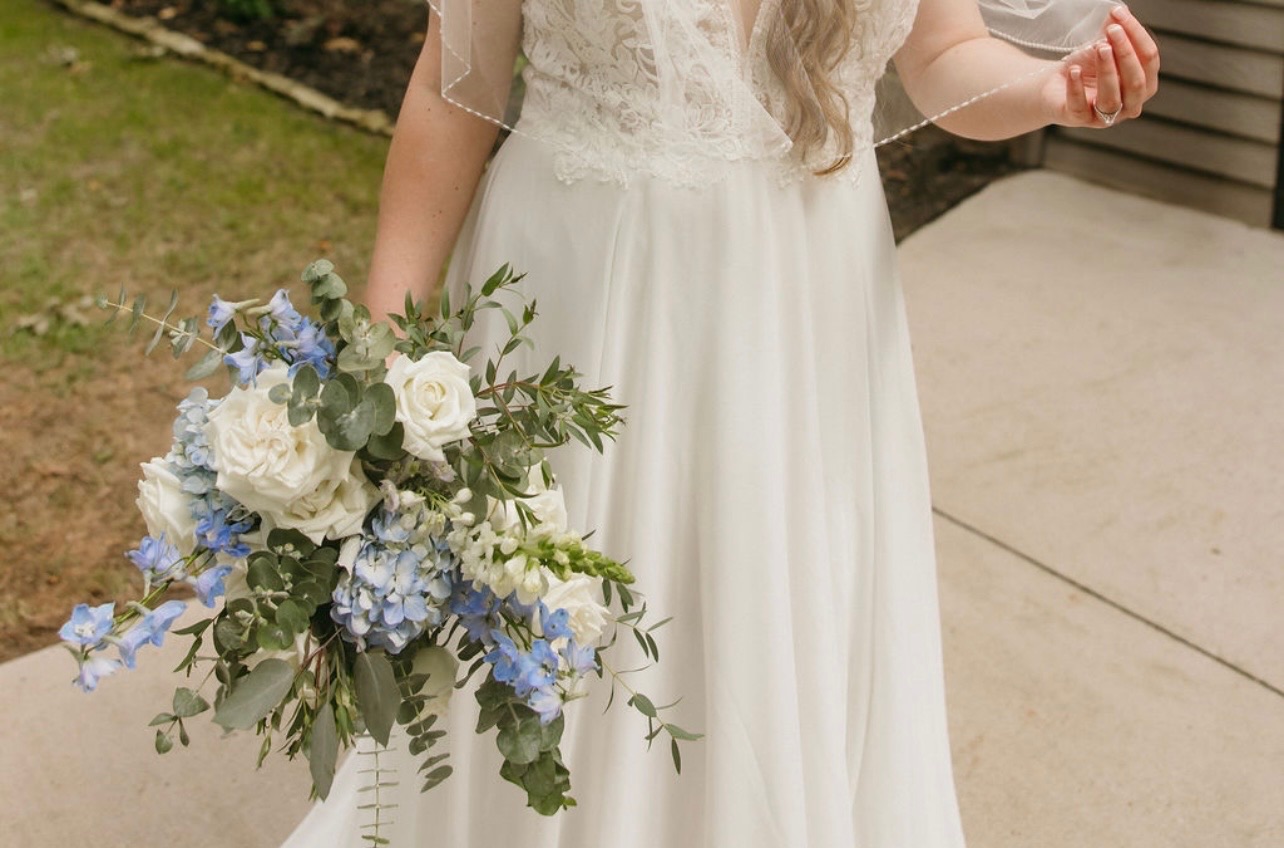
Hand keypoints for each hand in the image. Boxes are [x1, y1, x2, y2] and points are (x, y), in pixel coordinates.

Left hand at [1043, 5, 1159, 128]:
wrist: (1054, 86)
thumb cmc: (1085, 67)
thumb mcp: (1102, 46)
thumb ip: (1114, 31)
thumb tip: (1120, 11)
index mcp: (1143, 84)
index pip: (1149, 59)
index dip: (1137, 36)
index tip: (1119, 15)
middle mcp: (1129, 104)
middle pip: (1137, 82)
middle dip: (1126, 54)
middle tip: (1112, 31)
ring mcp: (1104, 117)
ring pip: (1112, 98)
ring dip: (1107, 71)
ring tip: (1099, 47)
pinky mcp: (1079, 119)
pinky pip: (1080, 108)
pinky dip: (1077, 88)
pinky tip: (1074, 70)